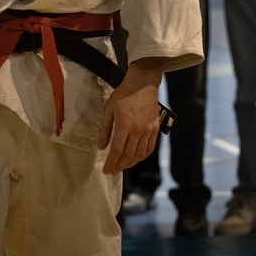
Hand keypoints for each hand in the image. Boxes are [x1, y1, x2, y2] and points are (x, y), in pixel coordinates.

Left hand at [97, 58, 163, 174]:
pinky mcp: (155, 129)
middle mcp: (137, 131)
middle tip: (112, 171)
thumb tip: (101, 147)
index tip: (106, 171)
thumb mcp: (108, 108)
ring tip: (122, 166)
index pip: (116, 151)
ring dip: (130, 164)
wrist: (143, 84)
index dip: (111, 163)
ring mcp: (148, 131)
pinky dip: (142, 157)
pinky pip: (149, 149)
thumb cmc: (123, 94)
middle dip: (119, 166)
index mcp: (124, 125)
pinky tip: (136, 159)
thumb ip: (104, 129)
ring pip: (139, 155)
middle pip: (128, 155)